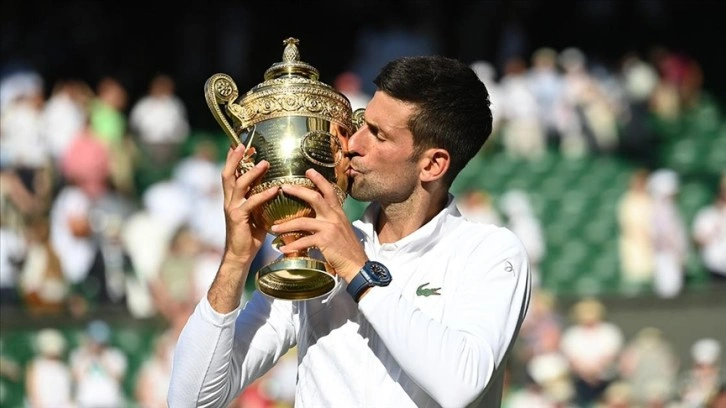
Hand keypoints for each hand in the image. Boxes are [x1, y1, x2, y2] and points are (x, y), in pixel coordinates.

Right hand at [221, 145, 279, 267]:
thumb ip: (261, 200)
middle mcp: (229, 200)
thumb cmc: (251, 235)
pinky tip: (275, 189)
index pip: (229, 174)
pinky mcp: (238, 218)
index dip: (232, 159)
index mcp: (232, 198)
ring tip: (265, 163)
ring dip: (251, 172)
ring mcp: (232, 208)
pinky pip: (251, 202)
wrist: (241, 255)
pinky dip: (263, 194)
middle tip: (243, 145)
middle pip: (228, 174)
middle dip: (234, 158)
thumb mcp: (256, 213)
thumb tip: (276, 187)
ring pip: (238, 184)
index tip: (238, 144)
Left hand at [271, 168, 367, 281]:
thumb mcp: (342, 229)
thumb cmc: (348, 250)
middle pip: (314, 198)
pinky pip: (303, 241)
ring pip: (302, 221)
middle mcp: (334, 217)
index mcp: (338, 213)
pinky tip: (283, 249)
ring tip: (274, 229)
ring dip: (285, 225)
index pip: (329, 191)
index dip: (319, 179)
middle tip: (283, 187)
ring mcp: (329, 228)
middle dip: (297, 191)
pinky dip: (291, 246)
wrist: (357, 265)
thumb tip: (316, 219)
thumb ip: (331, 221)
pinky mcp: (325, 241)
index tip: (308, 171)